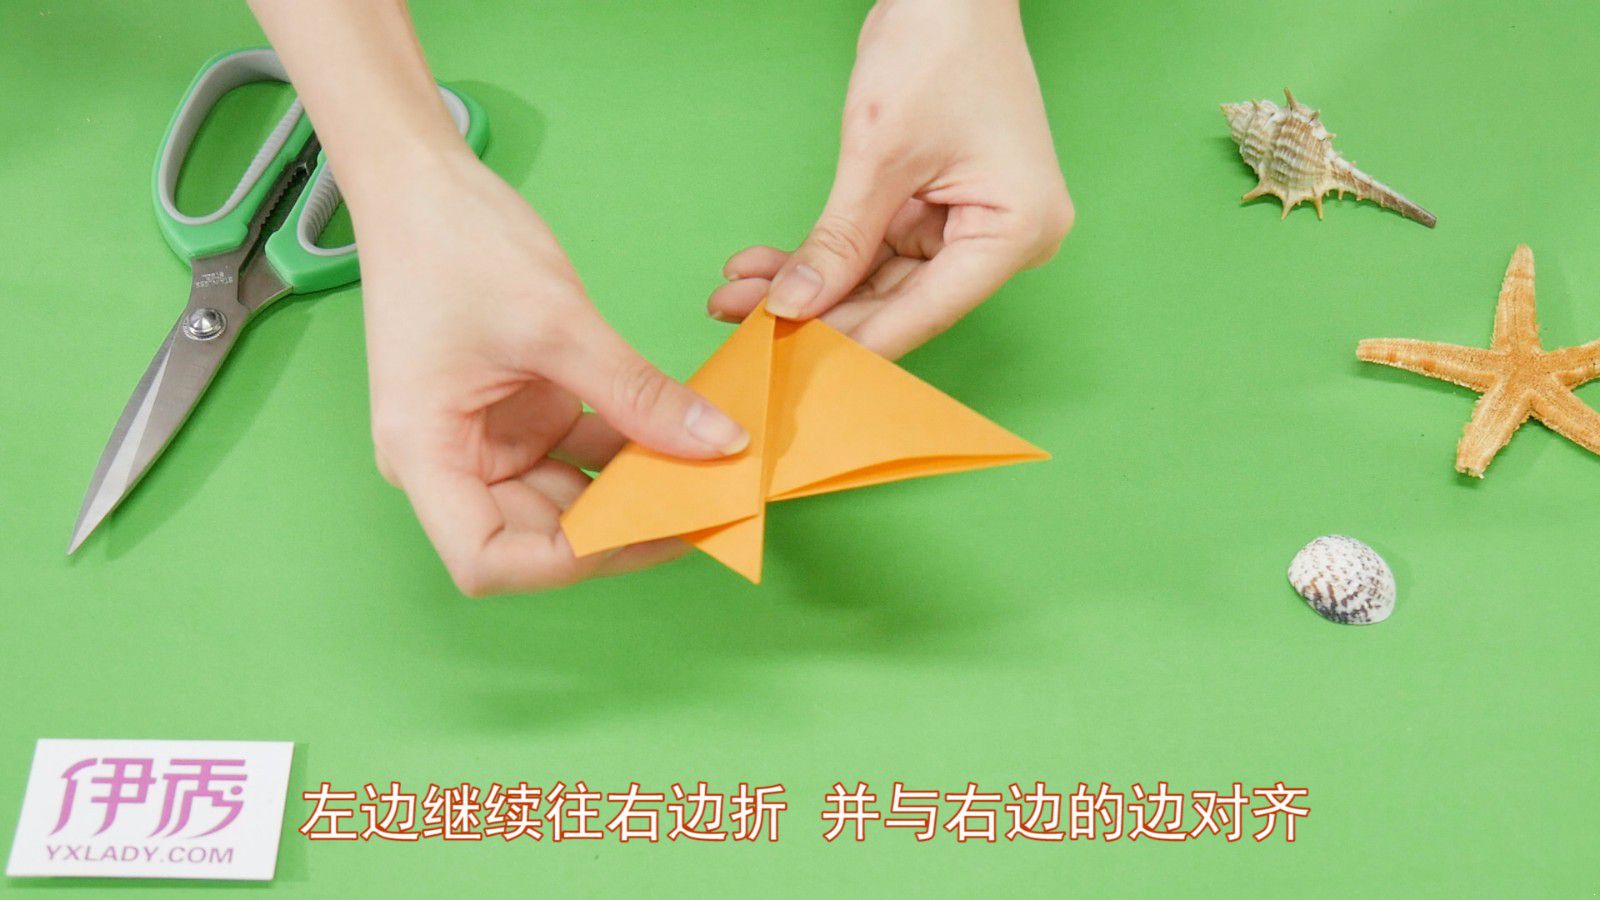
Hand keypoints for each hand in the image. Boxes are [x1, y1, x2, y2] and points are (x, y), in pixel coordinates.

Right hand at [353, 151, 748, 595]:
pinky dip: (629, 451)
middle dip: (619, 529)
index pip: (488, 559)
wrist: (422, 180)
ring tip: (706, 478)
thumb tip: (720, 443)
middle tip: (703, 509)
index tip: (647, 529)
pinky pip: (579, 454)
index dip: (568, 560)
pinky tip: (685, 440)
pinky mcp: (519, 414)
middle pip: (535, 539)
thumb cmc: (454, 243)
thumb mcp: (557, 323)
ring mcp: (486, 441)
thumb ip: (638, 392)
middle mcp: (450, 463)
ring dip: (632, 492)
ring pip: (567, 500)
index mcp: (425, 454)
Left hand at [708, 0, 1072, 358]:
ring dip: (809, 286)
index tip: (789, 364)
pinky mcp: (937, 210)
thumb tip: (792, 309)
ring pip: (878, 280)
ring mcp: (970, 225)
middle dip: (817, 312)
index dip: (852, 342)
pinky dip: (823, 256)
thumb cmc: (939, 47)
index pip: (924, 311)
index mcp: (1016, 231)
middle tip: (742, 327)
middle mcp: (1004, 239)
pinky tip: (765, 269)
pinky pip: (874, 248)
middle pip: (899, 302)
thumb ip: (839, 242)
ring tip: (736, 297)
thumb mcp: (878, 154)